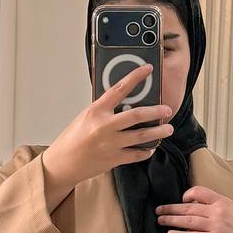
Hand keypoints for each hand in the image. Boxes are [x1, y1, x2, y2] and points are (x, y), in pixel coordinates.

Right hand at [42, 64, 174, 190]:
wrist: (64, 163)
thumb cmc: (73, 139)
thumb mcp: (86, 116)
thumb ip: (104, 110)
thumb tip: (124, 103)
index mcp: (97, 110)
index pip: (120, 88)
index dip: (136, 76)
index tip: (148, 69)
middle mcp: (105, 126)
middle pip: (137, 114)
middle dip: (156, 111)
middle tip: (167, 109)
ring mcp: (111, 144)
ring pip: (141, 136)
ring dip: (158, 132)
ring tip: (168, 129)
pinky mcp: (114, 159)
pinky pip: (136, 154)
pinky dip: (146, 151)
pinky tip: (151, 147)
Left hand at [155, 186, 232, 232]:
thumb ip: (220, 206)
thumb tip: (203, 207)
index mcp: (223, 201)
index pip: (200, 191)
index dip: (187, 195)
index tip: (181, 200)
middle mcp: (218, 211)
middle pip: (189, 208)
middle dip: (171, 209)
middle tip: (159, 210)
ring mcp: (216, 225)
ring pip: (188, 221)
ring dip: (172, 220)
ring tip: (160, 220)